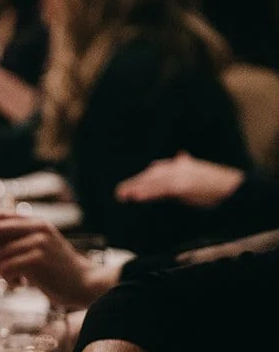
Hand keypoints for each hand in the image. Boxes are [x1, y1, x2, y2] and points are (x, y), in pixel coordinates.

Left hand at [0, 216, 116, 308]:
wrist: (85, 284)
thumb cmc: (57, 270)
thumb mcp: (35, 249)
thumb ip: (10, 239)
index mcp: (37, 222)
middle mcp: (37, 228)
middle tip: (2, 267)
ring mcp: (38, 242)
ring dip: (2, 272)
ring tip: (17, 280)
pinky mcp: (37, 259)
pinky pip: (5, 268)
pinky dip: (8, 280)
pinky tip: (21, 285)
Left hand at [115, 153, 244, 207]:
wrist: (233, 189)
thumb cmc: (218, 183)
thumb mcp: (201, 171)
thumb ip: (188, 164)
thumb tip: (181, 155)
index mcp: (181, 165)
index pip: (157, 170)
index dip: (142, 179)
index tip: (128, 187)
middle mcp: (178, 167)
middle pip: (151, 175)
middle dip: (135, 183)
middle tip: (118, 193)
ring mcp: (180, 176)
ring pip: (153, 182)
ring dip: (136, 188)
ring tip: (121, 195)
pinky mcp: (182, 186)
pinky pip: (160, 190)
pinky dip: (147, 192)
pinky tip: (136, 197)